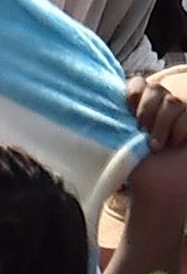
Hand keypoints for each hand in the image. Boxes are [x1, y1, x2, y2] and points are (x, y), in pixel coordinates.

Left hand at [127, 68, 186, 209]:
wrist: (159, 190)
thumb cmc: (135, 169)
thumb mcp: (118, 142)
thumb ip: (113, 122)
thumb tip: (94, 108)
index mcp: (138, 108)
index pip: (137, 83)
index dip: (133, 93)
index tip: (128, 115)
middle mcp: (159, 108)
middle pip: (156, 88)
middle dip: (147, 110)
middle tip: (141, 131)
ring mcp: (179, 115)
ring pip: (174, 102)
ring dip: (162, 125)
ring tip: (156, 146)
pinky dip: (181, 128)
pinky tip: (175, 143)